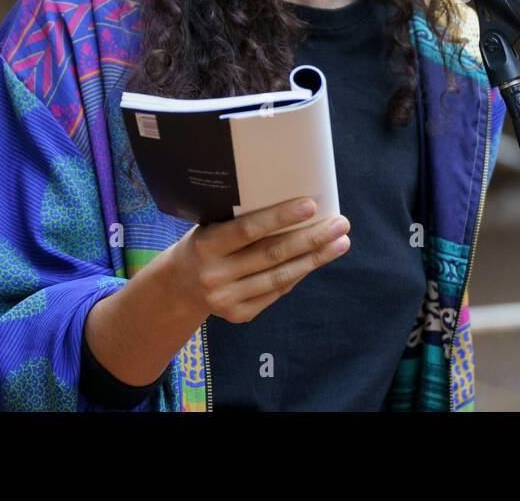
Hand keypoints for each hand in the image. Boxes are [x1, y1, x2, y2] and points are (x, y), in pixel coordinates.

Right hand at [179, 197, 349, 323]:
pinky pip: (277, 292)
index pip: (248, 230)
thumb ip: (241, 219)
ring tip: (340, 242)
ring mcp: (226, 300)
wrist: (179, 286)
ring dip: (315, 259)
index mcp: (205, 245)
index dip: (280, 218)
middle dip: (311, 238)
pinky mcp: (238, 315)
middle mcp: (214, 275)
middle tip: (340, 223)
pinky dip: (299, 273)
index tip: (311, 205)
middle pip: (272, 255)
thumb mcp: (212, 226)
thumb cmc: (207, 242)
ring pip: (280, 277)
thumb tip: (296, 205)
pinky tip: (317, 259)